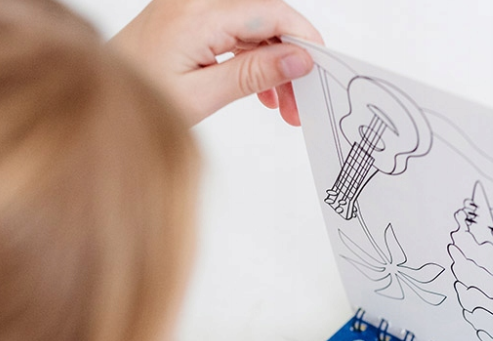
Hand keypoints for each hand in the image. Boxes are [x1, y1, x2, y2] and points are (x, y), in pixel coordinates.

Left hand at [111, 0, 322, 124]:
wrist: (101, 97)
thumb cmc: (141, 99)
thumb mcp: (203, 95)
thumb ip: (253, 74)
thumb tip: (297, 58)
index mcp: (198, 15)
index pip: (269, 13)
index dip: (302, 39)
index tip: (320, 70)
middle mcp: (195, 2)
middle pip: (265, 20)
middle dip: (290, 59)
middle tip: (301, 104)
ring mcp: (191, 8)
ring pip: (253, 29)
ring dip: (274, 65)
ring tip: (283, 107)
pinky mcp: (189, 20)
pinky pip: (235, 34)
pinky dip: (254, 61)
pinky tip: (262, 93)